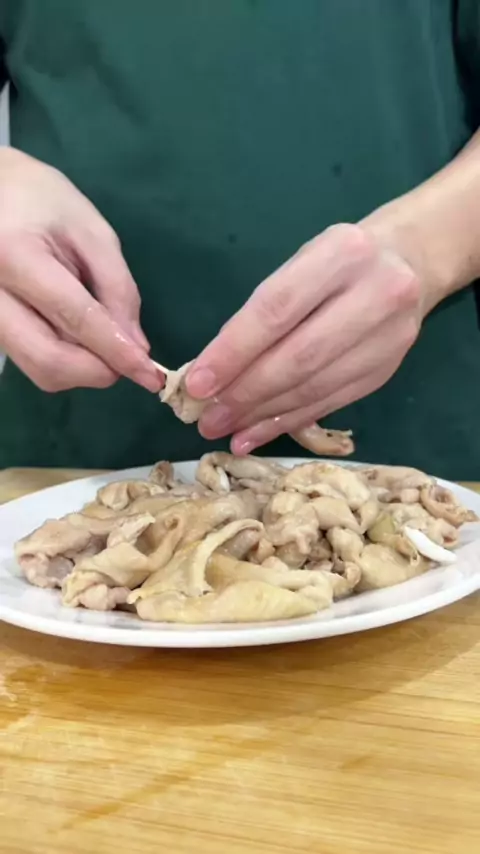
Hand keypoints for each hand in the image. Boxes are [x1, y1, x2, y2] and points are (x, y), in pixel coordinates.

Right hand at [0, 149, 159, 391]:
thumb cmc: (40, 200)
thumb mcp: (90, 230)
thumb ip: (117, 287)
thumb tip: (135, 346)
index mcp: (15, 256)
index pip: (75, 318)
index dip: (117, 351)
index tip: (150, 374)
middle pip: (49, 361)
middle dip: (99, 371)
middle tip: (128, 360)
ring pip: (39, 369)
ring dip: (83, 370)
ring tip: (103, 340)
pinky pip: (31, 361)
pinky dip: (66, 360)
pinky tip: (78, 335)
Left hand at [187, 223, 422, 453]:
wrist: (410, 262)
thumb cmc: (337, 262)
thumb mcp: (301, 264)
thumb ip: (262, 313)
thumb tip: (212, 373)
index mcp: (343, 254)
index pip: (276, 310)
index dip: (233, 352)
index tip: (197, 384)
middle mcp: (376, 294)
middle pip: (298, 357)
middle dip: (246, 393)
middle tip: (208, 419)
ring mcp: (388, 337)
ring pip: (315, 387)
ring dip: (264, 416)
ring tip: (226, 430)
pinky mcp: (388, 369)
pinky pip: (330, 403)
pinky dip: (290, 422)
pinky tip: (258, 433)